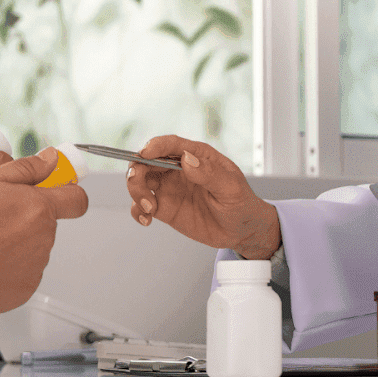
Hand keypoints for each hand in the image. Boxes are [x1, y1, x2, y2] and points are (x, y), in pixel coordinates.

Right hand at [0, 147, 88, 317]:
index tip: (54, 192)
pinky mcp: (22, 291)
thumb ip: (26, 169)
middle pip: (46, 224)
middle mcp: (43, 239)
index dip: (66, 193)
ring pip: (32, 248)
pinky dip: (6, 268)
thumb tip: (51, 160)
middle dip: (26, 218)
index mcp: (39, 209)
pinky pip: (22, 273)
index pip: (77, 200)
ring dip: (15, 242)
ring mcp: (34, 268)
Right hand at [126, 135, 280, 258]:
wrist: (241, 231)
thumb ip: (210, 174)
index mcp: (198, 156)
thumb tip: (187, 159)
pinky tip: (147, 220)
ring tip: (149, 209)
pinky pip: (141, 205)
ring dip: (136, 192)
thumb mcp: (231, 188)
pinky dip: (137, 211)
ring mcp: (170, 188)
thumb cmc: (241, 204)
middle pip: (147, 161)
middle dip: (137, 171)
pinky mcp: (164, 208)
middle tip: (141, 189)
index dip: (155, 146)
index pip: (172, 145)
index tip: (145, 154)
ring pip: (140, 181)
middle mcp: (179, 169)